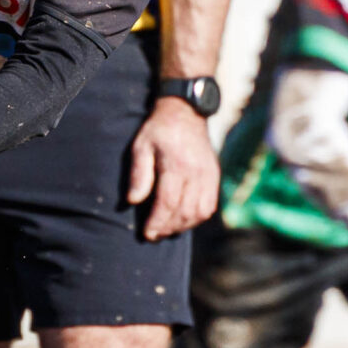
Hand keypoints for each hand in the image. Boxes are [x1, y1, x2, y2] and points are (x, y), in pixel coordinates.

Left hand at [127, 96, 220, 240]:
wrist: (185, 112)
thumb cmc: (159, 131)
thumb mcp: (141, 146)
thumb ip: (138, 174)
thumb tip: (133, 201)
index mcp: (177, 165)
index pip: (168, 202)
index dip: (157, 222)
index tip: (147, 234)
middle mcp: (197, 172)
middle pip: (185, 211)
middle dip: (168, 228)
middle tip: (154, 235)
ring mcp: (209, 175)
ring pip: (200, 212)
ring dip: (183, 226)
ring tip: (167, 229)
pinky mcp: (214, 176)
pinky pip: (209, 206)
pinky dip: (197, 218)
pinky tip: (183, 220)